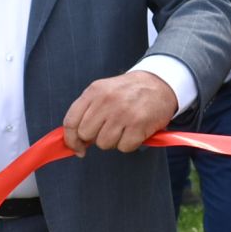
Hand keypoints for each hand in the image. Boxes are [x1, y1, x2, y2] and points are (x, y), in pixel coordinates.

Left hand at [61, 72, 177, 153]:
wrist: (159, 84)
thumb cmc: (128, 92)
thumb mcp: (103, 92)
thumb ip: (87, 111)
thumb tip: (76, 140)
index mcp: (94, 92)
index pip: (71, 121)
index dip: (71, 139)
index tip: (77, 147)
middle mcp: (106, 101)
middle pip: (86, 135)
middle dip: (95, 137)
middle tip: (108, 130)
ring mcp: (122, 113)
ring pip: (104, 143)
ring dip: (113, 141)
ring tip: (123, 128)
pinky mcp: (138, 124)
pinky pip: (124, 147)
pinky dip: (130, 144)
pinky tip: (134, 131)